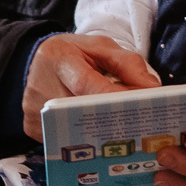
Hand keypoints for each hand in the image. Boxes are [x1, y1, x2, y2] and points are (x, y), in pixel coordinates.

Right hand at [23, 33, 160, 140]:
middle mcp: (40, 87)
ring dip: (101, 132)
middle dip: (112, 118)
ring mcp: (33, 111)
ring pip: (74, 130)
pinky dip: (84, 137)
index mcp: (58, 59)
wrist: (35, 63)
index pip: (86, 83)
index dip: (112, 97)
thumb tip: (153, 89)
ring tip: (122, 130)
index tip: (138, 106)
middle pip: (82, 111)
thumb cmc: (74, 54)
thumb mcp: (101, 47)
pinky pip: (63, 138)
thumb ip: (128, 64)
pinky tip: (97, 133)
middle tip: (139, 125)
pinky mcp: (32, 128)